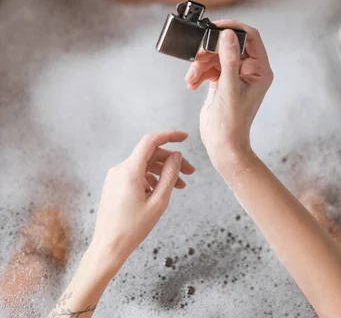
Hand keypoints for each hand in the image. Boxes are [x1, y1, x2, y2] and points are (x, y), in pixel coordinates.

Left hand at [88, 130, 194, 272]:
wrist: (108, 247)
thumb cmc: (133, 228)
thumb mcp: (158, 202)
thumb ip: (169, 175)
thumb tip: (176, 156)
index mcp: (130, 170)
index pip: (151, 141)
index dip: (169, 136)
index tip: (185, 137)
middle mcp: (120, 169)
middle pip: (150, 155)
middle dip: (171, 161)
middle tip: (190, 172)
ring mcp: (115, 177)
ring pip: (144, 166)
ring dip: (163, 171)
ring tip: (181, 186)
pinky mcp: (114, 185)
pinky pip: (136, 175)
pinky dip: (151, 179)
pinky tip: (161, 192)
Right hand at [185, 21, 272, 165]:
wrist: (222, 145)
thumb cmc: (231, 122)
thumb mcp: (229, 87)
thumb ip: (229, 59)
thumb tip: (228, 34)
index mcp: (260, 70)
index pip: (250, 37)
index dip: (233, 28)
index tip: (215, 27)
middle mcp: (249, 70)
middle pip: (229, 44)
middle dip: (210, 49)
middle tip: (198, 55)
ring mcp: (235, 75)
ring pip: (216, 55)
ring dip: (201, 63)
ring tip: (192, 76)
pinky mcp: (222, 81)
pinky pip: (209, 67)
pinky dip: (198, 72)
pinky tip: (192, 84)